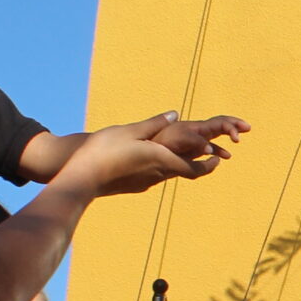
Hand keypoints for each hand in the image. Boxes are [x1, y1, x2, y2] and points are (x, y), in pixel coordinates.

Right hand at [67, 113, 234, 197]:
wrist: (82, 180)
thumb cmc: (105, 151)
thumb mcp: (130, 131)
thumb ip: (154, 123)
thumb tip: (175, 114)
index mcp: (161, 159)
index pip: (194, 167)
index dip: (208, 164)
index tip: (217, 158)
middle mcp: (157, 174)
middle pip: (184, 171)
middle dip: (198, 163)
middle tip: (208, 155)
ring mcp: (145, 183)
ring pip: (168, 173)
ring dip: (178, 164)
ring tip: (180, 153)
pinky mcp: (134, 186)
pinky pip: (154, 176)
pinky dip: (160, 167)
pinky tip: (151, 160)